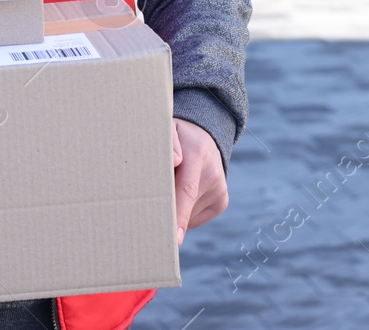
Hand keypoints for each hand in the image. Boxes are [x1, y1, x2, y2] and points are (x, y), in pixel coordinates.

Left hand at [171, 118, 227, 245]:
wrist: (203, 137)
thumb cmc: (176, 137)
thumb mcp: (168, 130)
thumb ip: (169, 143)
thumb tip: (176, 161)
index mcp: (197, 154)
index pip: (187, 190)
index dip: (179, 215)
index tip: (174, 238)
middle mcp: (212, 173)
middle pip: (185, 205)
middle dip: (167, 217)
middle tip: (147, 226)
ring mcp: (220, 189)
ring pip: (189, 214)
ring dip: (174, 210)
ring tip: (166, 190)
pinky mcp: (221, 201)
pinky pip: (196, 217)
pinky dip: (184, 213)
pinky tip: (179, 196)